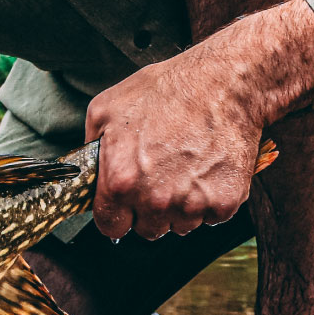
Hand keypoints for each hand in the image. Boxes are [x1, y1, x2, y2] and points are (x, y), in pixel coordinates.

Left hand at [85, 0, 313, 240]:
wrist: (224, 85)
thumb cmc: (167, 91)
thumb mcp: (106, 109)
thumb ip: (91, 147)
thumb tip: (88, 170)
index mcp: (121, 181)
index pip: (111, 227)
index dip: (117, 215)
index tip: (124, 206)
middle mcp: (155, 199)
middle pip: (148, 229)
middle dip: (149, 209)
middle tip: (159, 176)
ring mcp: (192, 204)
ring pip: (180, 226)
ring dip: (180, 206)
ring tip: (184, 168)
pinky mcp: (224, 203)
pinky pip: (210, 217)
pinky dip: (209, 200)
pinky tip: (206, 170)